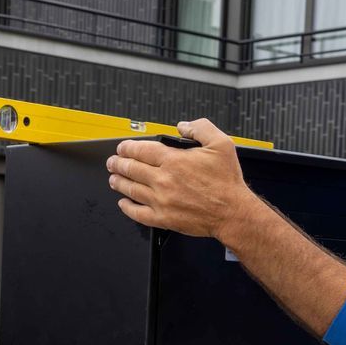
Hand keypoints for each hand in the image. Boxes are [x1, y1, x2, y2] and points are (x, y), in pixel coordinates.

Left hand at [108, 118, 257, 239]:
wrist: (232, 212)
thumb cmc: (227, 182)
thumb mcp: (221, 144)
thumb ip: (200, 128)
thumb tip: (183, 126)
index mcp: (174, 161)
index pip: (141, 150)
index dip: (127, 148)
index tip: (122, 147)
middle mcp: (164, 180)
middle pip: (131, 169)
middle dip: (118, 163)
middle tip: (113, 162)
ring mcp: (161, 201)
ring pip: (131, 189)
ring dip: (119, 182)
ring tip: (114, 178)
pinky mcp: (163, 218)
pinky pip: (138, 213)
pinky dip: (127, 207)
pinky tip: (123, 203)